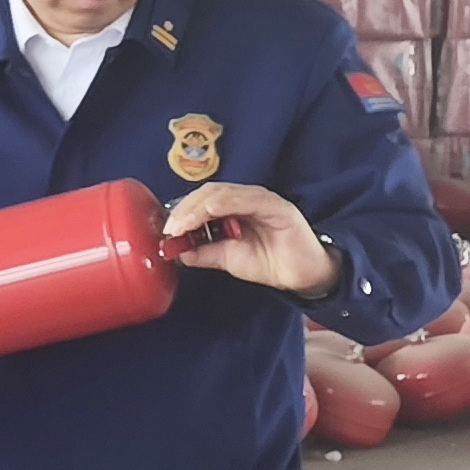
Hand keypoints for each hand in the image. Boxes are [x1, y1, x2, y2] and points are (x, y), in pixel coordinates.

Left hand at [164, 184, 338, 298]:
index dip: (182, 212)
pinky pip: (249, 199)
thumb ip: (203, 252)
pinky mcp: (278, 207)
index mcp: (234, 208)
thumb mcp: (228, 259)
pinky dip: (227, 203)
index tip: (167, 230)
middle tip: (171, 228)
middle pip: (208, 193)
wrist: (303, 276)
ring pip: (224, 193)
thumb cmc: (270, 262)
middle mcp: (246, 199)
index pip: (201, 201)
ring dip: (199, 207)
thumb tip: (176, 250)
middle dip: (186, 209)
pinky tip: (210, 212)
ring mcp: (262, 200)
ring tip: (183, 224)